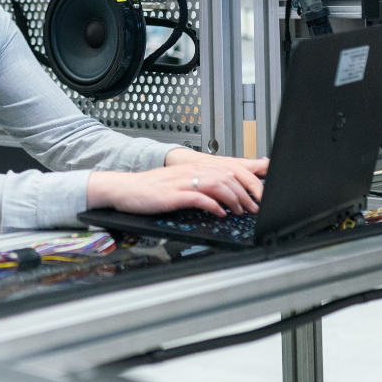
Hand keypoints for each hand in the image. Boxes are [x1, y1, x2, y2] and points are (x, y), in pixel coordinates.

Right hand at [86, 151, 268, 217]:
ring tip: (240, 211)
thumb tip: (222, 196)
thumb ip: (199, 186)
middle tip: (253, 207)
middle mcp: (189, 171)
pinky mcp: (173, 195)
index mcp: (192, 167)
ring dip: (233, 199)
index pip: (227, 169)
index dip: (246, 182)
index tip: (257, 196)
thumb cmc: (150, 189)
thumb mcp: (178, 184)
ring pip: (217, 185)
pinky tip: (220, 213)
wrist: (124, 189)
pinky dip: (214, 206)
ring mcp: (182, 182)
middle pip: (227, 176)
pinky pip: (199, 198)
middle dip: (245, 193)